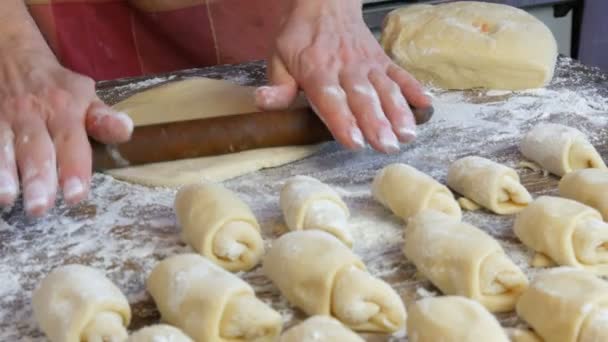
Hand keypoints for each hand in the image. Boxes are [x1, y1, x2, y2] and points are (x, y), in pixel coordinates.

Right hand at [0, 47, 132, 215]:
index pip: (71, 141)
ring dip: (5, 174)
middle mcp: (33, 115)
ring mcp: (5, 118)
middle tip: (41, 208)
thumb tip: (126, 130)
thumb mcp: (84, 95)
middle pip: (35, 149)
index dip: (74, 168)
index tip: (76, 195)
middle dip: (38, 178)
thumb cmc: (57, 87)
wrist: (11, 55)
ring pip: (4, 147)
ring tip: (7, 199)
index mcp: (64, 109)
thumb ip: (102, 118)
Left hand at [256, 0, 431, 152]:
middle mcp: (345, 67)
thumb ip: (278, 84)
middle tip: (386, 147)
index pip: (330, 98)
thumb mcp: (279, 56)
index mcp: (317, 69)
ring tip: (407, 135)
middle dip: (375, 124)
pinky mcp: (382, 60)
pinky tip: (426, 105)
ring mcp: (367, 63)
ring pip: (385, 88)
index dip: (342, 120)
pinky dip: (413, 88)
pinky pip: (400, 74)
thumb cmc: (300, 35)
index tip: (353, 141)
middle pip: (362, 97)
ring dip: (398, 112)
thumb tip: (263, 103)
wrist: (325, 0)